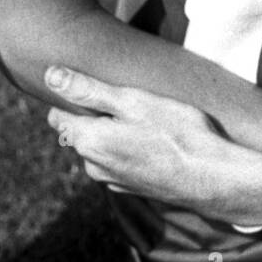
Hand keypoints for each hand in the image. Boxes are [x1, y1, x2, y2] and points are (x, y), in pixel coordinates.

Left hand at [44, 66, 261, 221]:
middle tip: (124, 94)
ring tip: (141, 114)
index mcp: (89, 141)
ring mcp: (112, 180)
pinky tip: (150, 137)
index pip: (58, 115)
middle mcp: (94, 165)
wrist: (210, 177)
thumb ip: (90, 90)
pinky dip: (126, 147)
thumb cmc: (176, 132)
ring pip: (99, 146)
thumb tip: (51, 75)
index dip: (71, 95)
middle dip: (93, 113)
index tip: (93, 82)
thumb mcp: (134, 101)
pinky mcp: (130, 186)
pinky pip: (117, 160)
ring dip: (111, 130)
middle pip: (79, 131)